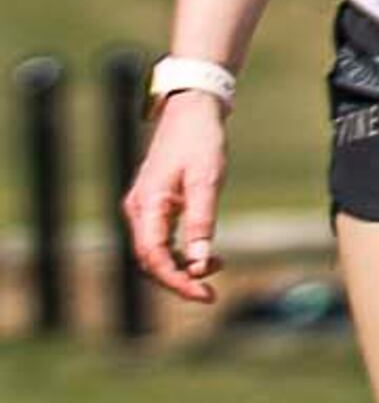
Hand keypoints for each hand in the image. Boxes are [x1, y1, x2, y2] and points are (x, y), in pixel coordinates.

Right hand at [127, 96, 228, 312]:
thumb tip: (200, 263)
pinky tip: (206, 256)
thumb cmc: (201, 140)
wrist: (192, 109)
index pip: (153, 257)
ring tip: (217, 268)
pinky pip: (160, 241)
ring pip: (155, 254)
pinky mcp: (153, 206)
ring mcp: (143, 209)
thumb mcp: (207, 179)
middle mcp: (138, 211)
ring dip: (181, 268)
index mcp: (147, 205)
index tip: (203, 294)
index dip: (176, 281)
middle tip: (211, 293)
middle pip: (151, 261)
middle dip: (179, 280)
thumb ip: (202, 221)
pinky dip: (180, 253)